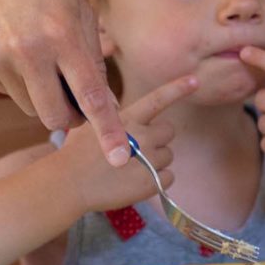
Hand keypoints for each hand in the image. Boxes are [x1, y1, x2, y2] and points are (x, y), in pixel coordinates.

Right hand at [0, 0, 130, 165]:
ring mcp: (1, 62)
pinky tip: (17, 53)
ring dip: (45, 98)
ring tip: (42, 63)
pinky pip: (11, 94)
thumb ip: (93, 59)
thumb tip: (106, 106)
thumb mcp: (78, 11)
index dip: (108, 130)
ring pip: (33, 109)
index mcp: (62, 36)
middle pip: (56, 116)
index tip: (121, 158)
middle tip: (76, 102)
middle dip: (71, 119)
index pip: (91, 95)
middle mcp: (30, 52)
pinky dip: (21, 83)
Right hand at [59, 75, 198, 212]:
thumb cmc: (75, 153)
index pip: (158, 99)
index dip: (178, 88)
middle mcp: (142, 136)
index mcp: (127, 118)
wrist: (68, 184)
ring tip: (130, 169)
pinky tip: (135, 183)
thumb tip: (115, 104)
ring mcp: (148, 160)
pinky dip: (156, 181)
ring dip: (155, 161)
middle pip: (168, 131)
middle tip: (136, 150)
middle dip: (157, 139)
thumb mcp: (90, 123)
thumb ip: (109, 114)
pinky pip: (168, 177)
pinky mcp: (151, 183)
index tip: (196, 80)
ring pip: (168, 155)